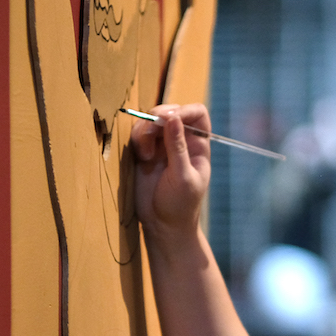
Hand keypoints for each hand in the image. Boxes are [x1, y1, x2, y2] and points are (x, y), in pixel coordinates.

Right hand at [131, 103, 211, 242]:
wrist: (162, 226)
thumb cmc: (180, 205)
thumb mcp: (182, 176)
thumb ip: (177, 147)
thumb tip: (172, 117)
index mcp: (198, 145)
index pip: (197, 113)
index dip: (185, 110)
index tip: (170, 118)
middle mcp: (180, 140)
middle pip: (170, 112)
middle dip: (158, 116)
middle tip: (151, 130)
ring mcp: (161, 145)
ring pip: (151, 121)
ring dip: (145, 129)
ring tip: (146, 154)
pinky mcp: (144, 152)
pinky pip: (138, 134)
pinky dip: (137, 139)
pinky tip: (142, 157)